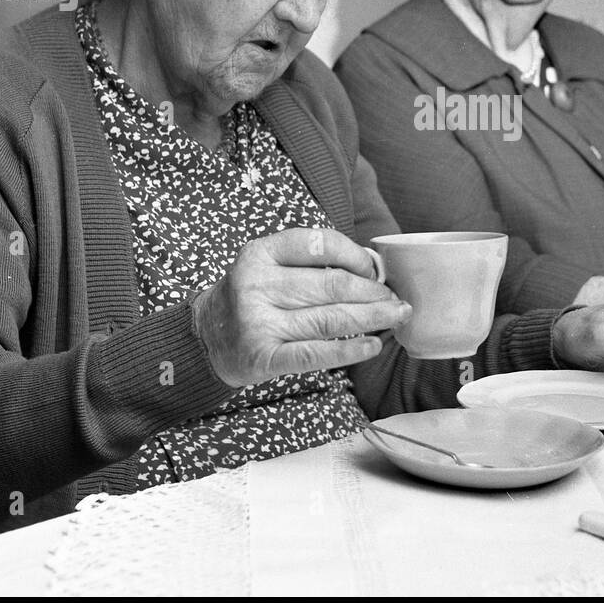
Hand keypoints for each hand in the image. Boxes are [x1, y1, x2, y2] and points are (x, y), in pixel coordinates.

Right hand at [192, 228, 411, 386]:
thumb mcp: (269, 266)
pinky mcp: (263, 358)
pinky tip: (372, 346)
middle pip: (332, 286)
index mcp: (260, 253)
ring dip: (372, 319)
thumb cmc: (253, 297)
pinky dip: (349, 351)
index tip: (375, 271)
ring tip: (396, 318)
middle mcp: (256, 285)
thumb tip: (374, 270)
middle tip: (397, 300)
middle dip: (374, 293)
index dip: (356, 256)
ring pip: (330, 319)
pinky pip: (315, 354)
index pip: (320, 244)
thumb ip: (312, 263)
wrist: (206, 338)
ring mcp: (258, 323)